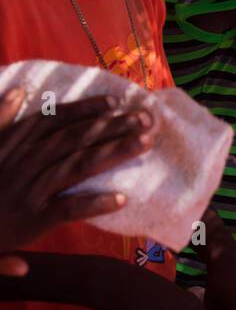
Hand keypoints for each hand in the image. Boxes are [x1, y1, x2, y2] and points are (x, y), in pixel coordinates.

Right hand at [0, 88, 154, 260]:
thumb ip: (1, 120)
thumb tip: (20, 90)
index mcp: (13, 144)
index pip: (55, 120)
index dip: (86, 109)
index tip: (116, 101)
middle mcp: (24, 162)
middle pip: (75, 138)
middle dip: (113, 126)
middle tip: (147, 118)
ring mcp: (29, 190)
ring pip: (77, 166)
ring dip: (113, 153)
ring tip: (145, 144)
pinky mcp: (33, 219)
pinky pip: (68, 209)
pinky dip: (94, 203)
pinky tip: (122, 198)